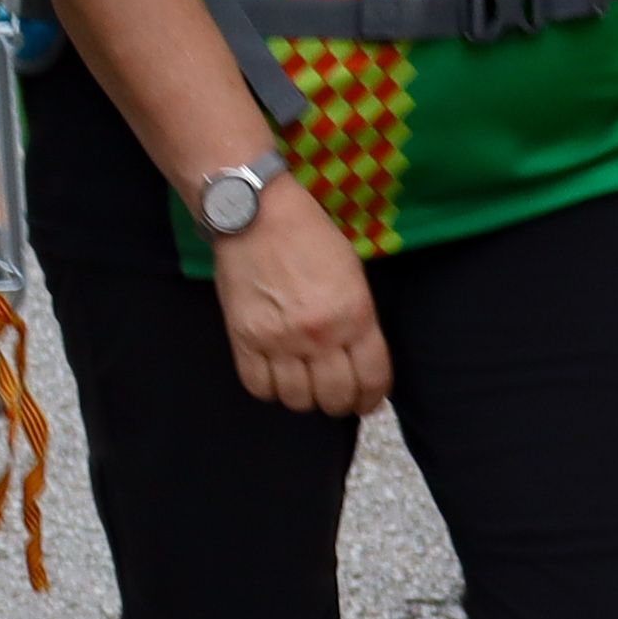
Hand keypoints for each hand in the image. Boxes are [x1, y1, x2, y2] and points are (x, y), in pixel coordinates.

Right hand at [207, 180, 387, 417]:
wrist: (255, 214)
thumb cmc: (309, 236)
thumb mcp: (352, 275)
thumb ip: (358, 320)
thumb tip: (357, 359)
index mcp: (355, 315)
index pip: (373, 379)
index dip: (372, 398)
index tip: (366, 401)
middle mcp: (320, 335)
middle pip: (335, 397)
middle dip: (339, 403)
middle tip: (335, 396)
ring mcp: (279, 340)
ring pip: (297, 400)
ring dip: (304, 399)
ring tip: (303, 385)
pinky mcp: (244, 339)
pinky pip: (258, 387)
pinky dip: (270, 390)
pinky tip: (275, 377)